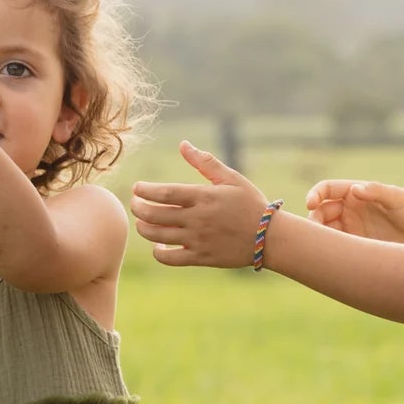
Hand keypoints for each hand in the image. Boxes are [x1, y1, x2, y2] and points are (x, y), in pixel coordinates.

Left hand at [131, 142, 271, 265]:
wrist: (269, 238)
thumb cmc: (250, 204)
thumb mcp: (231, 178)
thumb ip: (205, 162)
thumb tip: (183, 144)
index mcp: (203, 197)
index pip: (163, 193)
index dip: (144, 190)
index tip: (137, 188)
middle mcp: (197, 219)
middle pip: (154, 215)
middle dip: (138, 208)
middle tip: (135, 204)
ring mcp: (197, 240)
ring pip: (157, 236)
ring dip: (144, 228)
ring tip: (142, 222)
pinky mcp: (200, 257)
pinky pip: (170, 258)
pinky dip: (158, 253)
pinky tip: (158, 246)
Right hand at [306, 178, 403, 247]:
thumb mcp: (396, 197)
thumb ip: (375, 191)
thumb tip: (354, 189)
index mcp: (356, 194)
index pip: (327, 190)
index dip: (316, 194)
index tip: (310, 203)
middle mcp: (350, 211)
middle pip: (321, 212)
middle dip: (314, 219)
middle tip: (316, 232)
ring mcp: (352, 230)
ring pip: (325, 232)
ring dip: (320, 237)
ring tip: (322, 245)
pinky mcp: (357, 247)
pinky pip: (338, 249)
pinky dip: (331, 251)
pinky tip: (332, 256)